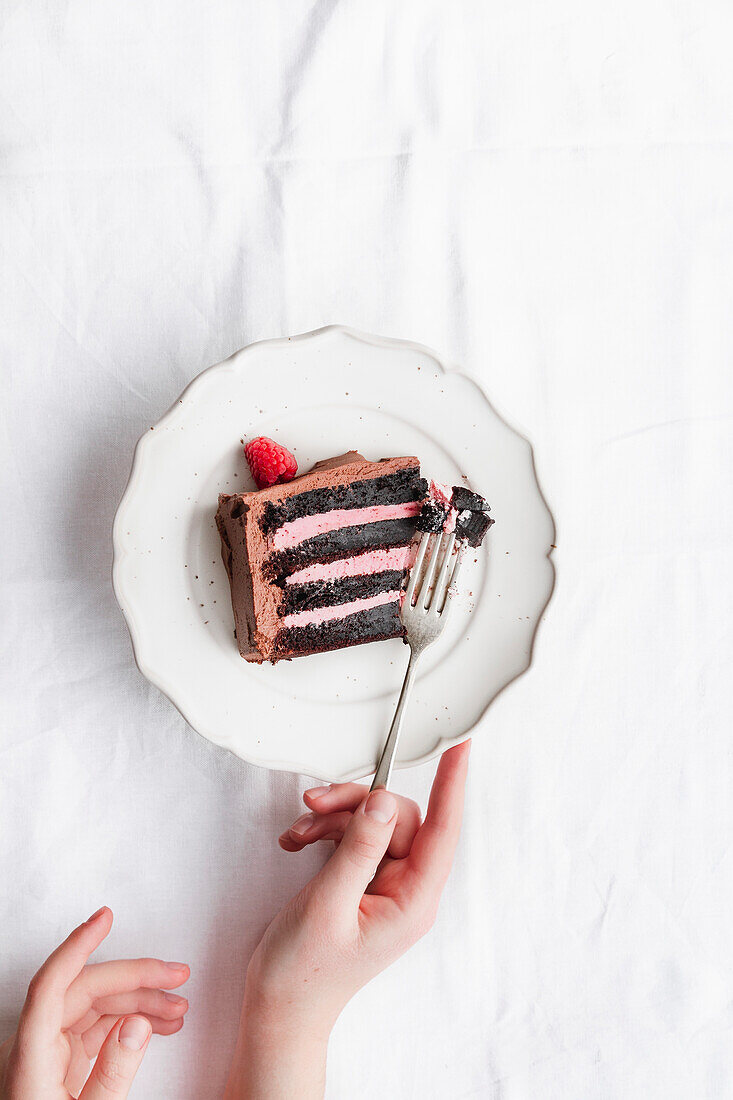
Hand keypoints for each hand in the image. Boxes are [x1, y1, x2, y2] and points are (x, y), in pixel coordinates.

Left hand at [0, 907, 188, 1098]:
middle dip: (136, 979)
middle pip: (86, 992)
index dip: (79, 944)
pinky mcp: (59, 1069)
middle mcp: (35, 1050)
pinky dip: (129, 1023)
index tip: (105, 918)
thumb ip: (113, 1074)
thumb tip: (138, 1024)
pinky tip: (156, 1026)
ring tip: (179, 1009)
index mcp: (31, 1058)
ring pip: (95, 1009)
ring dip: (139, 1003)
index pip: (52, 984)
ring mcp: (47, 1058)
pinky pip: (96, 1030)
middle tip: (177, 977)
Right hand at [226, 740, 469, 1099]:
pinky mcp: (362, 880)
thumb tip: (383, 803)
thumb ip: (357, 850)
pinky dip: (325, 832)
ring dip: (333, 819)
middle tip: (315, 805)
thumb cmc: (303, 971)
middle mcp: (406, 890)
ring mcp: (384, 885)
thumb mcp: (327, 904)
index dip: (452, 785)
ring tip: (299, 833)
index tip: (461, 747)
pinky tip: (297, 842)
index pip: (443, 832)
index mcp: (412, 902)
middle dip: (355, 805)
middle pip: (399, 819)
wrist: (278, 1008)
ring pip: (373, 823)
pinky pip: (354, 836)